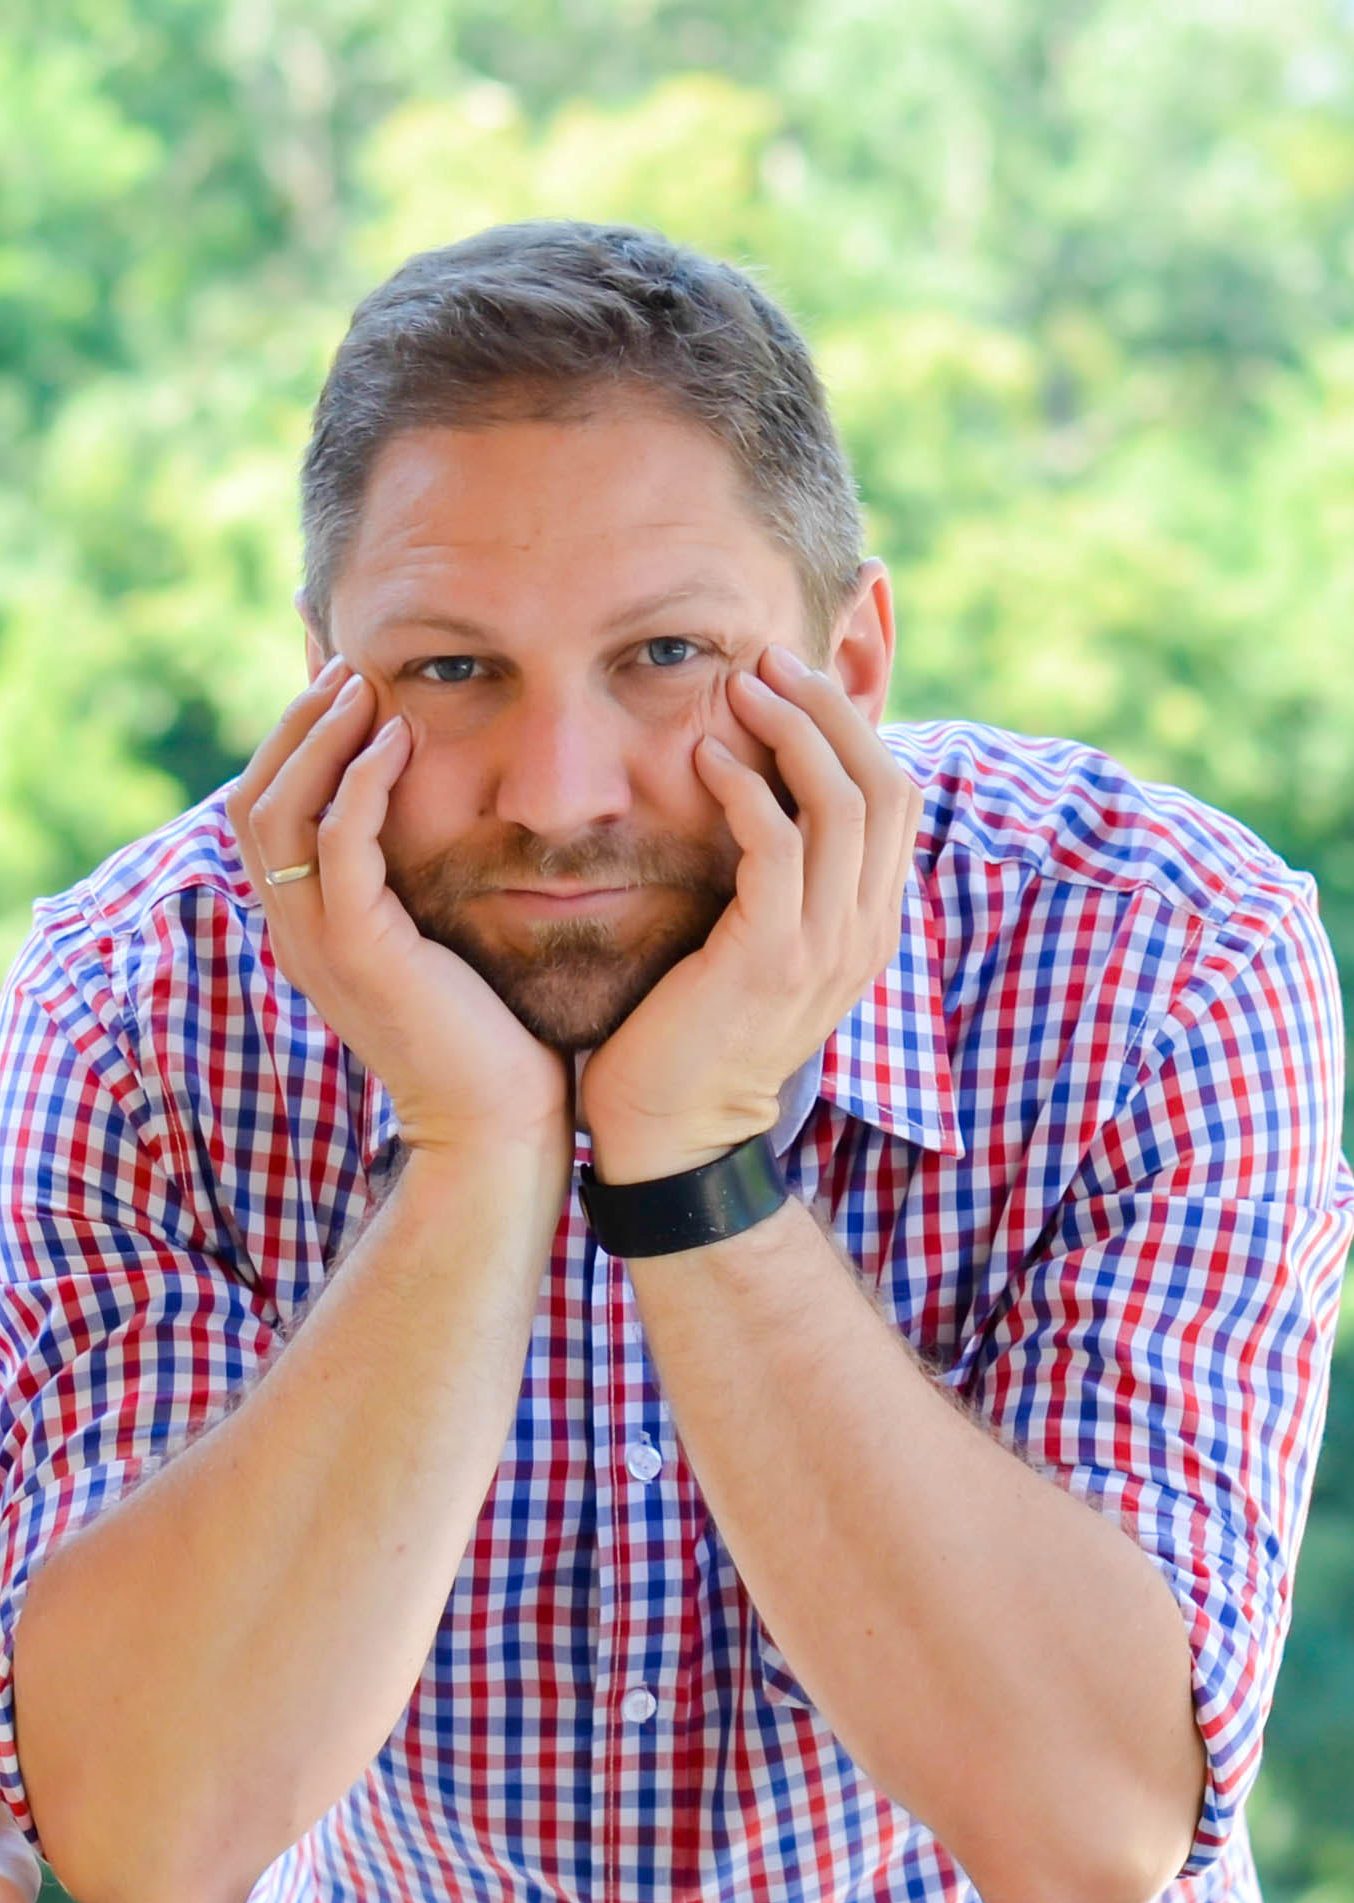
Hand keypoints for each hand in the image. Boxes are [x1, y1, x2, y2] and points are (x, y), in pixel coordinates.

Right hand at [226, 659, 573, 1168]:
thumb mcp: (442, 945)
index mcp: (310, 929)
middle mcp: (298, 933)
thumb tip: (455, 820)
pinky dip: (359, 783)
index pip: (266, 815)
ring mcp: (320, 944)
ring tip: (363, 684)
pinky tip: (399, 737)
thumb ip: (423, 886)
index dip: (291, 743)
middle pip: (254, 802)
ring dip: (318, 739)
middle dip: (293, 726)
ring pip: (279, 815)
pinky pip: (337, 847)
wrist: (499, 1125)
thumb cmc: (491, 1035)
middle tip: (344, 665)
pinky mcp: (361, 952)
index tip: (339, 683)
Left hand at [579, 642, 923, 1180]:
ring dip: (791, 731)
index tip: (792, 679)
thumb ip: (778, 880)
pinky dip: (746, 789)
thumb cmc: (696, 1029)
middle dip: (830, 709)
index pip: (897, 798)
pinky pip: (776, 848)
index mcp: (868, 924)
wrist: (675, 1133)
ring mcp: (825, 947)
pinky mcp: (770, 958)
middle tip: (769, 659)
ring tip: (741, 685)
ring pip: (842, 804)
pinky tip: (706, 757)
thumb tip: (757, 793)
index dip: (853, 727)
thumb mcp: (758, 944)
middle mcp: (864, 931)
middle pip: (885, 785)